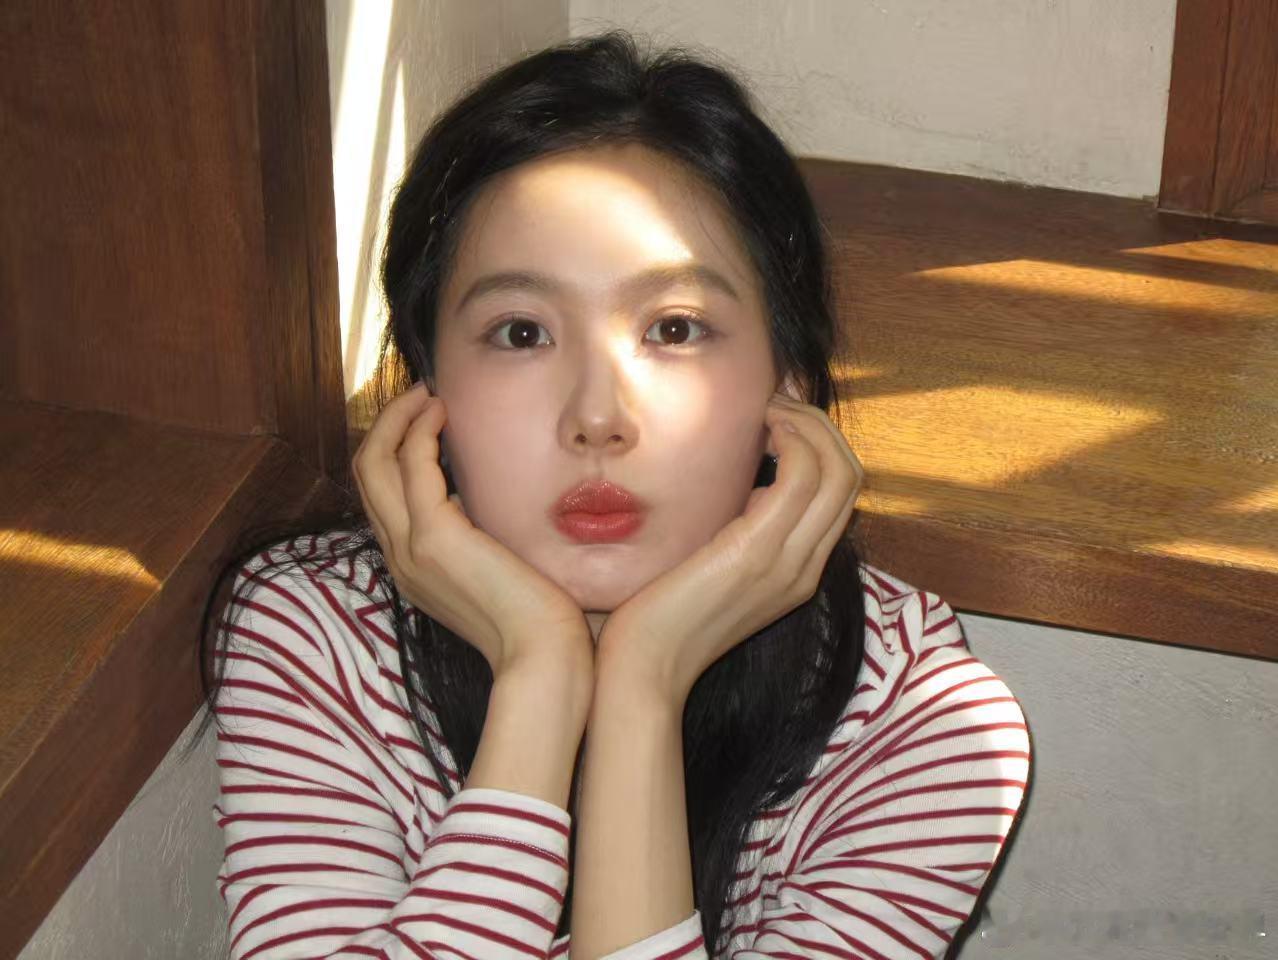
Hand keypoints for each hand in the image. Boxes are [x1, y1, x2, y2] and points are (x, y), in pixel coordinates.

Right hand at [352, 382, 593, 684]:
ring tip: (428, 394)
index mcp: (412, 567)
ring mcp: (410, 548)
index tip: (423, 419)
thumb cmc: (534, 617)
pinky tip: (443, 413)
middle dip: (387, 425)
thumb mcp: (493, 570)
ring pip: (374, 463)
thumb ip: (476, 539)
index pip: (381, 496)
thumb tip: (474, 502)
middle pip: (366, 473)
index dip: (392, 450)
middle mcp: (399, 557)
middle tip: (419, 394)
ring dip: (398, 419)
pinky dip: (420, 430)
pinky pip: (411, 466)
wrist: (543, 653)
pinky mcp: (433, 538)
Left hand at [595, 390, 863, 706]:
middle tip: (774, 405)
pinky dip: (788, 439)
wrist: (642, 669)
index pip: (840, 494)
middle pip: (850, 475)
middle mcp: (804, 568)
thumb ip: (740, 531)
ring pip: (837, 470)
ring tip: (766, 411)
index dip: (819, 443)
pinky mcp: (756, 553)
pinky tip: (756, 430)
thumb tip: (752, 485)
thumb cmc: (660, 616)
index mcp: (797, 571)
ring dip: (805, 423)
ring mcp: (787, 563)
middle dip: (819, 425)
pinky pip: (800, 478)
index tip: (778, 419)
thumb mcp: (713, 564)